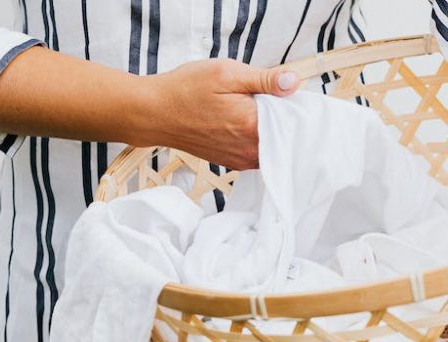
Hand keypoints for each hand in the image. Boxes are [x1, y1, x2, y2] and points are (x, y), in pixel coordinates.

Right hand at [137, 59, 299, 169]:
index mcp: (253, 125)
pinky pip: (258, 152)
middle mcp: (250, 150)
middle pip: (285, 134)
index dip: (291, 102)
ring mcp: (242, 160)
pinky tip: (242, 122)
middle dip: (282, 116)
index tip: (281, 91)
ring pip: (273, 144)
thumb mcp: (226, 73)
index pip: (293, 118)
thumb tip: (294, 83)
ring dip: (270, 128)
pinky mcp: (233, 163)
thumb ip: (264, 80)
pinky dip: (258, 138)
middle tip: (264, 97)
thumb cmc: (186, 90)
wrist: (154, 113)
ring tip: (250, 109)